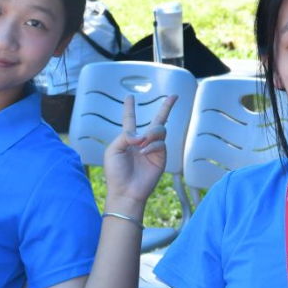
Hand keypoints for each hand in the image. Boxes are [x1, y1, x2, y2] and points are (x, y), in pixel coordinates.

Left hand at [103, 94, 176, 212]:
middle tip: (174, 96)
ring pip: (160, 129)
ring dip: (152, 133)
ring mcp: (154, 148)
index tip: (130, 97)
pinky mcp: (161, 157)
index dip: (130, 108)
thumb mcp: (113, 150)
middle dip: (167, 107)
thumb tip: (143, 135)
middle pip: (158, 120)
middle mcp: (143, 141)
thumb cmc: (115, 172)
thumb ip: (125, 136)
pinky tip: (144, 152)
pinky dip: (152, 146)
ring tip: (143, 143)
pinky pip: (160, 144)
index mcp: (128, 138)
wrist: (126, 191)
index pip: (130, 119)